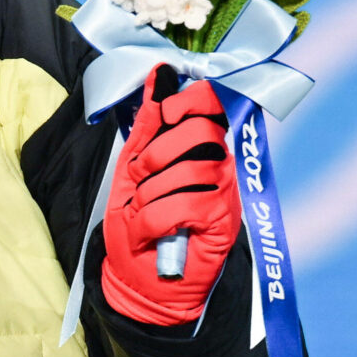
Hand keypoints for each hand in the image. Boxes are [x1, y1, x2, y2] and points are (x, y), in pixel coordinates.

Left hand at [101, 69, 237, 326]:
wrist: (138, 281)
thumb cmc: (138, 226)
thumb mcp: (131, 170)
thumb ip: (147, 126)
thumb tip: (159, 75)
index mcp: (199, 148)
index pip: (210, 106)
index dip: (190, 101)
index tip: (166, 113)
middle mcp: (219, 165)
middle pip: (201, 133)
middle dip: (158, 154)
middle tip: (141, 178)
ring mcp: (225, 194)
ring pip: (190, 171)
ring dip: (151, 194)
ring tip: (143, 212)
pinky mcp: (224, 223)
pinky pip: (188, 204)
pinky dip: (156, 219)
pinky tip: (152, 233)